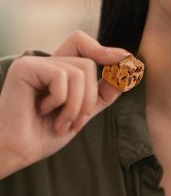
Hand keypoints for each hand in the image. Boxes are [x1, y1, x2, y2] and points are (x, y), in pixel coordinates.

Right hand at [0, 31, 131, 177]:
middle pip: (89, 62)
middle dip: (90, 97)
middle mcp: (46, 62)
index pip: (83, 44)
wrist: (18, 150)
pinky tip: (42, 111)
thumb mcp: (83, 112)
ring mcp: (34, 63)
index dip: (105, 49)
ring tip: (61, 122)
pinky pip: (62, 77)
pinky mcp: (24, 68)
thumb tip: (126, 74)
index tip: (126, 58)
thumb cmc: (44, 134)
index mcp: (58, 70)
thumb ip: (102, 94)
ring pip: (80, 71)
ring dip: (76, 105)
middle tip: (76, 121)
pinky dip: (60, 101)